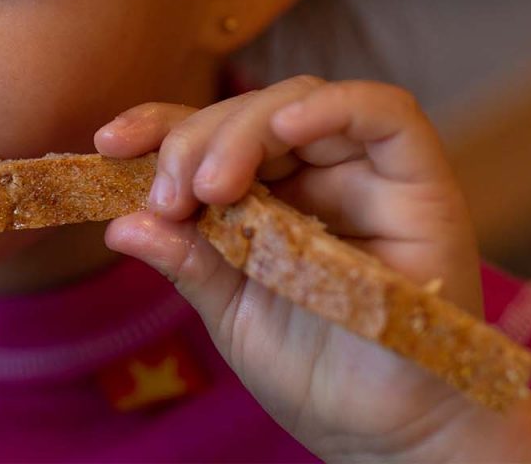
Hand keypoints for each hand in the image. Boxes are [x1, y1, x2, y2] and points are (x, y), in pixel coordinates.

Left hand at [98, 75, 492, 459]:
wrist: (388, 438)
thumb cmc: (314, 373)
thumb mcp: (230, 312)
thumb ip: (186, 260)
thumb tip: (119, 224)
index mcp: (267, 196)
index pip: (208, 134)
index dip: (158, 125)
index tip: (109, 145)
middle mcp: (318, 175)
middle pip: (250, 111)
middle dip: (196, 139)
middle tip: (172, 197)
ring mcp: (369, 176)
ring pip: (302, 101)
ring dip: (246, 128)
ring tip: (213, 186)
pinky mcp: (422, 183)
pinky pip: (387, 113)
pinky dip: (331, 108)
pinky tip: (286, 128)